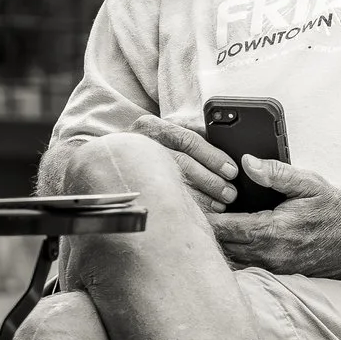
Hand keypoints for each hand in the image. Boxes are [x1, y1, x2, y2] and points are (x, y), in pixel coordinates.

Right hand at [130, 113, 244, 210]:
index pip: (187, 140)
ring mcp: (132, 167)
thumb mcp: (168, 134)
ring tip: (220, 205)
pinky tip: (199, 213)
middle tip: (230, 193)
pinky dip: (184, 205)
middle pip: (181, 163)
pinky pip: (161, 200)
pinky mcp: (130, 188)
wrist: (109, 161)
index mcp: (152, 126)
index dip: (212, 156)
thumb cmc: (150, 147)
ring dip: (199, 197)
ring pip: (171, 183)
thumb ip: (193, 137)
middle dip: (209, 180)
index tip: (231, 170)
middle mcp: (139, 144)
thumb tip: (226, 146)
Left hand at [130, 114, 340, 275]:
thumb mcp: (310, 184)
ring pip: (226, 259)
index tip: (179, 203)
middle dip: (196, 231)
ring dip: (209, 244)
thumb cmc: (335, 211)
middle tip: (175, 214)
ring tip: (189, 227)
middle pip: (217, 247)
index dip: (198, 217)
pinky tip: (214, 240)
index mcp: (272, 231)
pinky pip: (239, 265)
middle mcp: (267, 255)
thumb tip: (247, 161)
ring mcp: (269, 268)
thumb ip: (276, 173)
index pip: (221, 227)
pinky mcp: (272, 273)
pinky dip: (224, 253)